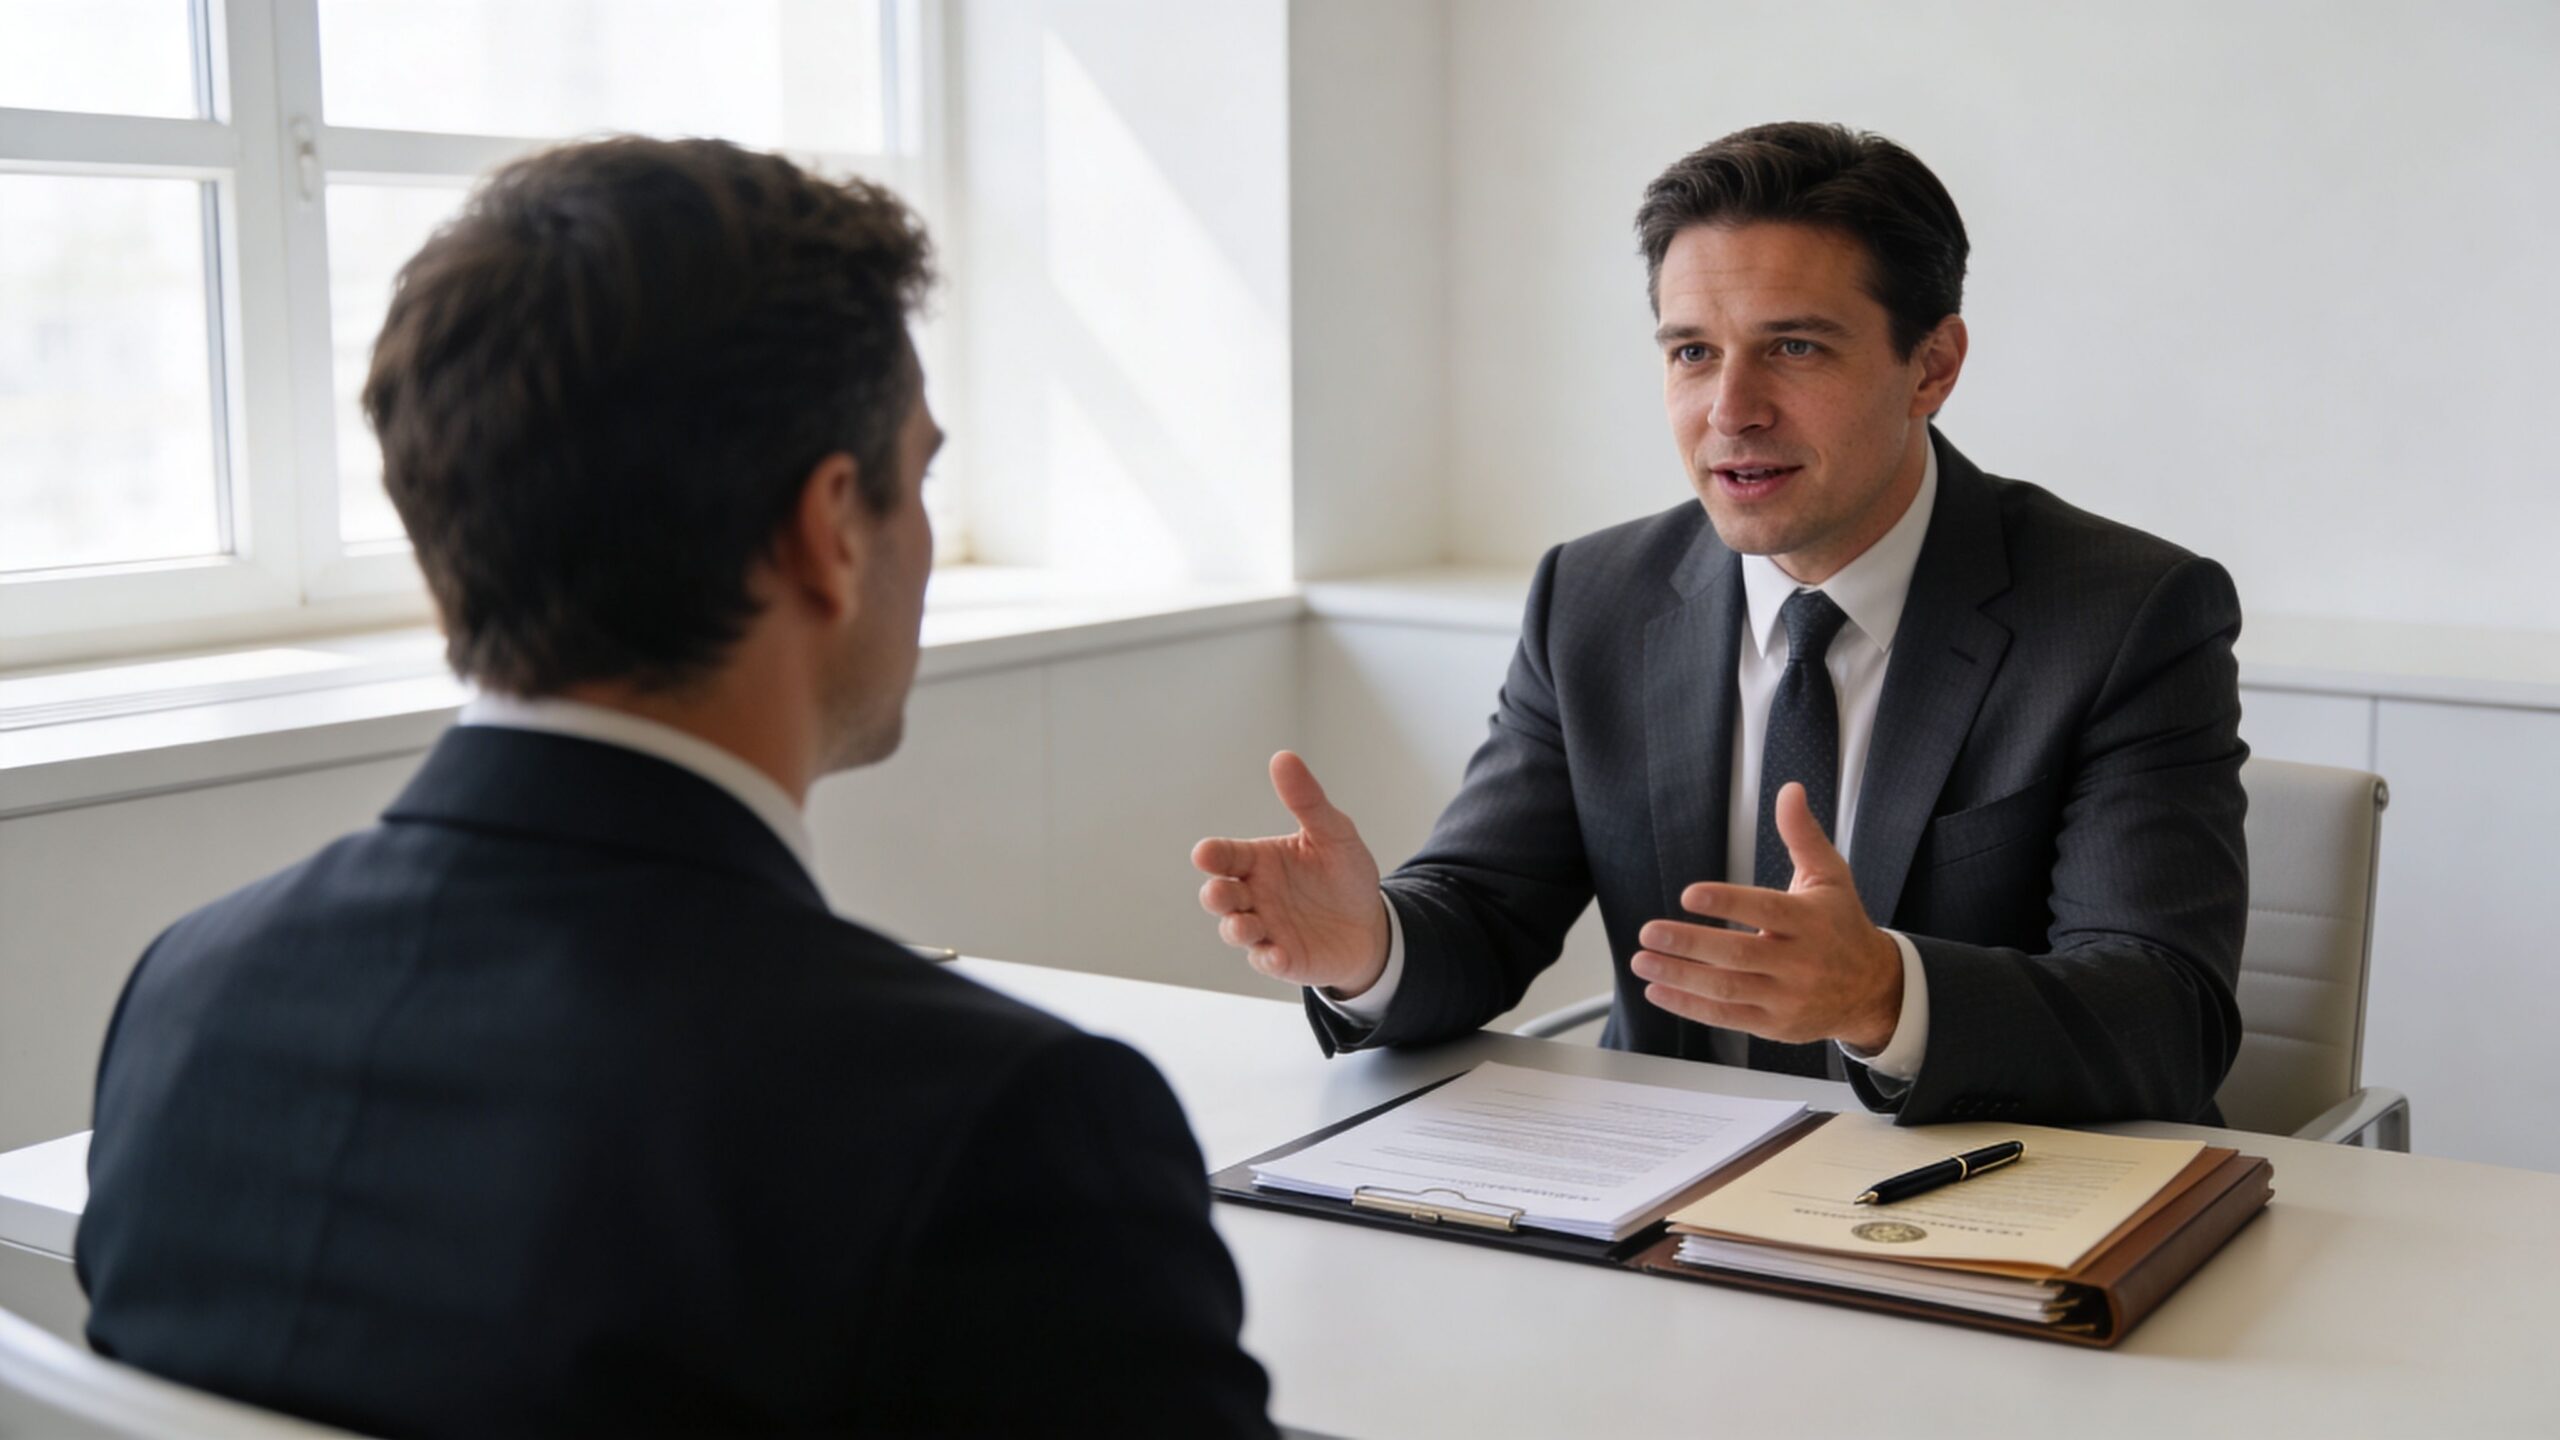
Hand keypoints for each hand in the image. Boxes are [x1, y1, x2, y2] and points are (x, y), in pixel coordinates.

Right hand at [1192, 752, 1390, 994]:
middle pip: (1221, 895)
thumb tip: (1283, 757)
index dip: (1213, 855)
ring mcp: (1266, 928)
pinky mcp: (1284, 959)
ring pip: (1236, 930)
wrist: (1371, 924)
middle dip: (1216, 895)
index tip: (1205, 853)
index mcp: (1259, 861)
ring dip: (1236, 928)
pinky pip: (1267, 961)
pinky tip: (1276, 954)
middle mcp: (1254, 895)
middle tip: (1220, 891)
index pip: (1226, 856)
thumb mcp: (1334, 833)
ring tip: (1246, 925)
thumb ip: (1307, 801)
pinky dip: (1268, 959)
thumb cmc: (1344, 876)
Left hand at [1630, 782, 1903, 1050]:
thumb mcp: (1829, 876)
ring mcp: (1786, 997)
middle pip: (1739, 954)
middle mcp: (1799, 962)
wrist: (1873, 989)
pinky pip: (1726, 1017)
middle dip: (1689, 944)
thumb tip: (1789, 790)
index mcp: (1810, 922)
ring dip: (1680, 976)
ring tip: (1643, 960)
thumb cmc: (1841, 925)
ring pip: (1727, 989)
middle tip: (1649, 931)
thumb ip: (1802, 835)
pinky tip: (1658, 990)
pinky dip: (1689, 1006)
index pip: (1766, 910)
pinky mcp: (1774, 1024)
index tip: (1689, 894)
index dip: (1727, 902)